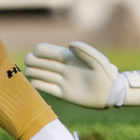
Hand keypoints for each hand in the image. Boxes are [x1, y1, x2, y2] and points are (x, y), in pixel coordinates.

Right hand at [24, 41, 139, 108]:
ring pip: (42, 74)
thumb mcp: (98, 60)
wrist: (111, 93)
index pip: (49, 51)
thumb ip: (85, 51)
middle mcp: (64, 68)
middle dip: (33, 61)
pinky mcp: (64, 94)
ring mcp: (63, 81)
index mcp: (70, 58)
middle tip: (28, 62)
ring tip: (27, 71)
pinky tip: (32, 82)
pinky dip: (39, 85)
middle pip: (42, 62)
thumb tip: (68, 45)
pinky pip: (47, 88)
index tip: (35, 52)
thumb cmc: (106, 74)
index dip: (40, 50)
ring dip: (33, 72)